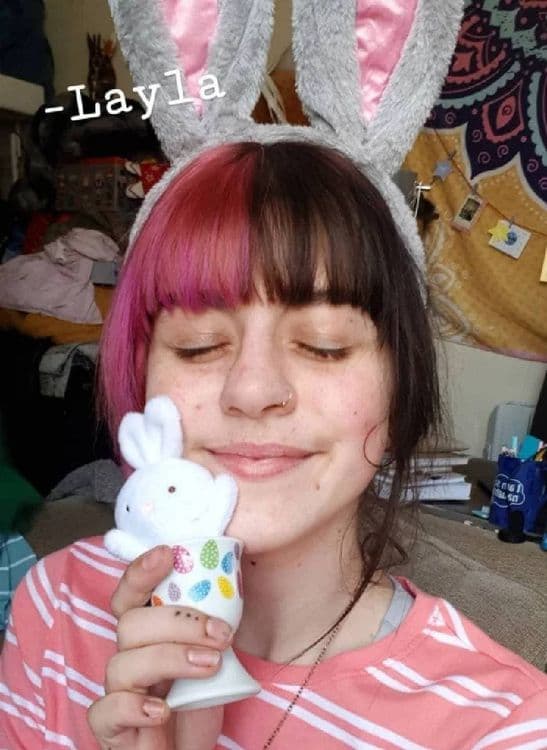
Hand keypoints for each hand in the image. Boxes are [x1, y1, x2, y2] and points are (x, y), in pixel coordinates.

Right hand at [87, 545, 230, 748]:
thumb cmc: (204, 699)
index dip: (141, 571)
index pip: (131, 594)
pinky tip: (163, 711)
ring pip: (122, 662)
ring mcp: (119, 692)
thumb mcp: (217, 653)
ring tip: (210, 665)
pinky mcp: (113, 730)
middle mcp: (130, 656)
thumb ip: (216, 619)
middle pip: (131, 623)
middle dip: (178, 622)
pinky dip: (131, 707)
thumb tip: (236, 569)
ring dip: (170, 658)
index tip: (168, 554)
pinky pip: (103, 711)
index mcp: (150, 632)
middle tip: (221, 634)